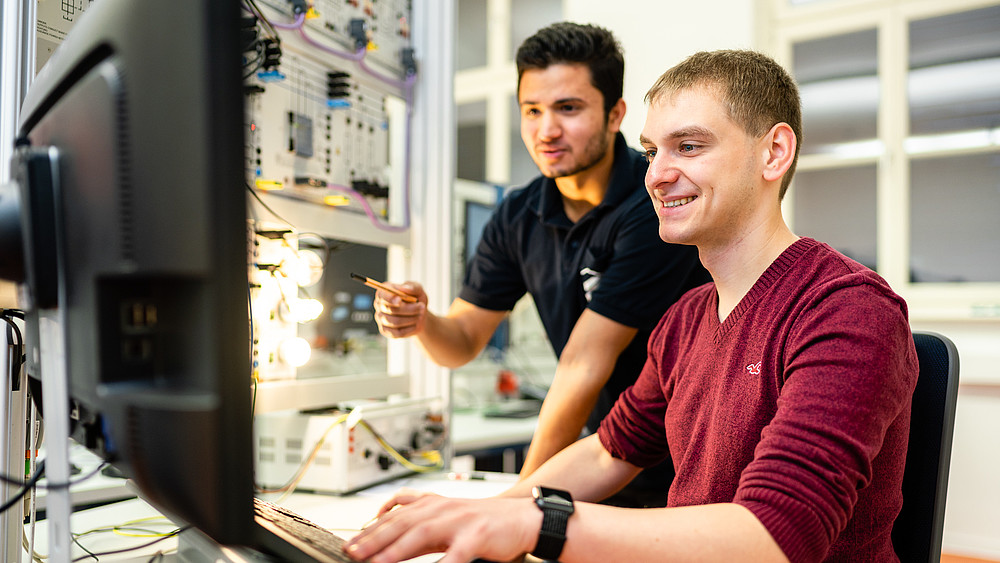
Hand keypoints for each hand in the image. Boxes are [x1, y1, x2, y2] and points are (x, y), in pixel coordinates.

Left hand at [345, 490, 538, 562]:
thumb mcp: (446, 516)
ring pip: (421, 534)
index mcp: (433, 504)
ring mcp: (459, 521)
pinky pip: (455, 554)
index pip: (394, 515)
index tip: (350, 544)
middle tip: (352, 552)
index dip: (370, 529)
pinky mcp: (476, 536)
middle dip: (374, 539)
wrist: (521, 519)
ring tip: (377, 562)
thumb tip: (385, 528)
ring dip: (396, 549)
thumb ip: (418, 521)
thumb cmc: (482, 522)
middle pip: (402, 522)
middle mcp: (443, 509)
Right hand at [373, 281, 426, 337]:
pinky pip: (397, 333)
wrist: (419, 314)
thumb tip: (404, 289)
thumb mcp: (418, 290)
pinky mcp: (385, 331)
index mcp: (384, 292)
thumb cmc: (416, 299)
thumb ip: (412, 287)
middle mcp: (379, 305)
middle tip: (422, 307)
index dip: (390, 298)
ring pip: (395, 322)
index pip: (382, 295)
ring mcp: (381, 319)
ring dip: (411, 319)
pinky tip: (415, 324)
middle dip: (409, 309)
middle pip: (390, 309)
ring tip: (420, 315)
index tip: (400, 300)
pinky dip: (409, 329)